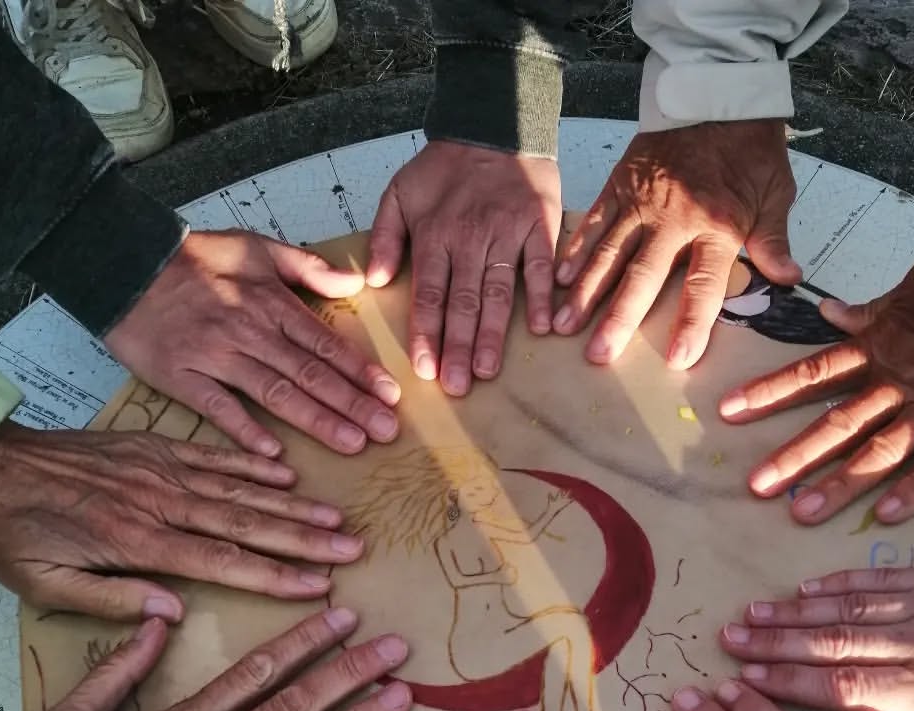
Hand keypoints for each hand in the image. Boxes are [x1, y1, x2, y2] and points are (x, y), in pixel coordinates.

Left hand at [0, 422, 360, 620]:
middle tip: (351, 548)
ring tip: (336, 517)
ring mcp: (161, 470)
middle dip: (304, 540)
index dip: (275, 576)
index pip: (222, 562)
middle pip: (246, 523)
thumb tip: (174, 614)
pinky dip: (253, 464)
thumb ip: (111, 600)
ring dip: (292, 506)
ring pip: (239, 489)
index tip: (319, 586)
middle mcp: (160, 503)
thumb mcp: (45, 583)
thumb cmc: (13, 534)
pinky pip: (214, 455)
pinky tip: (287, 475)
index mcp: (137, 541)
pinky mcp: (154, 447)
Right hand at [105, 231, 400, 456]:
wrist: (119, 262)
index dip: (360, 372)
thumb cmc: (190, 259)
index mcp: (269, 304)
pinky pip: (217, 407)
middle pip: (310, 373)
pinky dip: (244, 429)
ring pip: (275, 392)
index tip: (390, 396)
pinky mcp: (181, 376)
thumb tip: (354, 281)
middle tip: (387, 431)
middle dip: (352, 404)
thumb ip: (306, 267)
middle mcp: (248, 332)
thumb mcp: (254, 247)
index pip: (326, 343)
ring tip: (352, 443)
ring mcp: (215, 355)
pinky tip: (274, 452)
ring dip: (316, 420)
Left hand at [367, 141, 561, 395]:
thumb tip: (373, 280)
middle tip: (457, 386)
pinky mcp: (539, 227)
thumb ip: (385, 235)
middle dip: (458, 348)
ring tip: (488, 370)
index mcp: (435, 234)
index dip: (426, 334)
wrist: (496, 122)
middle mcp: (469, 239)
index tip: (424, 369)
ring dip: (493, 335)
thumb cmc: (446, 167)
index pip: (427, 294)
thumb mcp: (400, 191)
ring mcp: (506, 234)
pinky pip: (540, 267)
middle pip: (461, 303)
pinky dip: (540, 296)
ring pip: (497, 292)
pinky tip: (540, 328)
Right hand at [553, 123, 799, 366]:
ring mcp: (642, 203)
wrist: (719, 94)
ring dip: (586, 293)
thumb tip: (788, 279)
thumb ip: (774, 241)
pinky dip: (575, 250)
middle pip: (643, 277)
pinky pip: (594, 222)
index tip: (677, 358)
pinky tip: (559, 279)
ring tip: (565, 325)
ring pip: (609, 254)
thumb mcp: (775, 194)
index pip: (703, 285)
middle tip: (599, 354)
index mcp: (717, 226)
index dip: (691, 324)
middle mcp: (674, 220)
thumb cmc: (749, 150)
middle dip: (619, 319)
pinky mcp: (620, 185)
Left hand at [720, 241, 913, 523]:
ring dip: (840, 482)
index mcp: (881, 346)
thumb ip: (870, 312)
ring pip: (881, 449)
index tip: (729, 411)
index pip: (813, 372)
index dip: (769, 392)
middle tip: (755, 486)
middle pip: (836, 421)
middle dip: (793, 455)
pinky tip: (885, 515)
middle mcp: (900, 381)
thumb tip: (829, 312)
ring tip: (801, 511)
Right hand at [720, 565, 913, 710]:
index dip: (791, 682)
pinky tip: (807, 586)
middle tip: (728, 640)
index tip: (749, 680)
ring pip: (848, 609)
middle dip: (775, 642)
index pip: (845, 687)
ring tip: (751, 612)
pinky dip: (840, 582)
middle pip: (832, 643)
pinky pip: (880, 580)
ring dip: (795, 610)